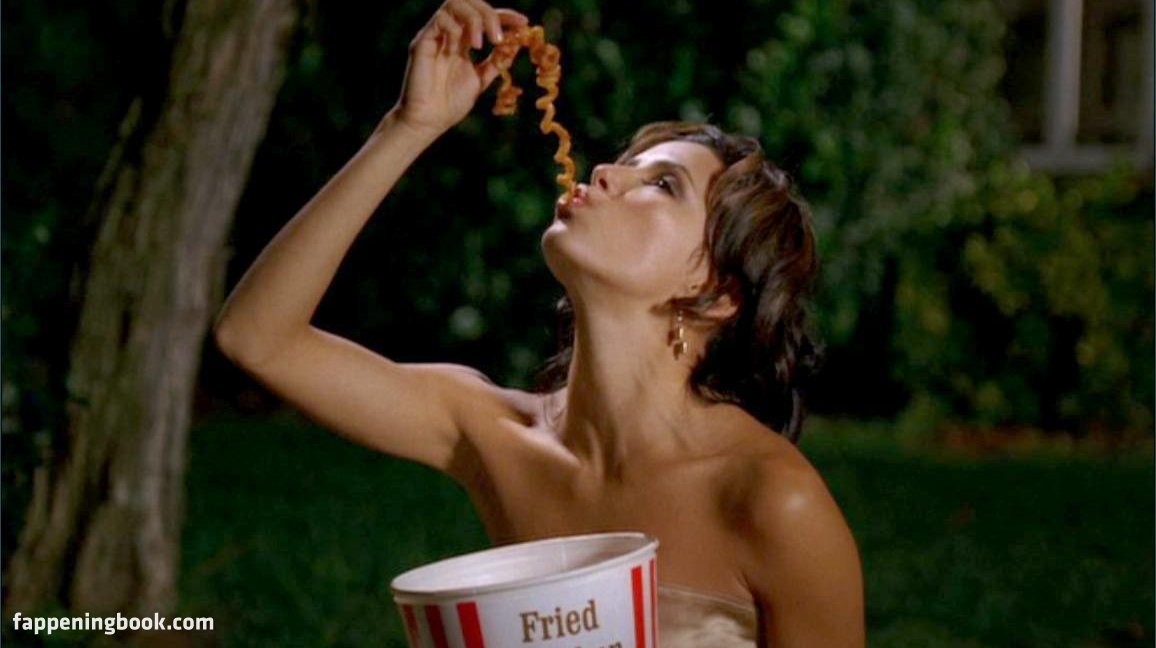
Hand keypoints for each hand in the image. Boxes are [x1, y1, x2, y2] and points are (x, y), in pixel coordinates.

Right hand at [393, 0, 528, 137]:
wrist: (429, 121)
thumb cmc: (450, 103)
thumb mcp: (481, 80)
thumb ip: (495, 62)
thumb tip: (515, 45)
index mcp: (463, 40)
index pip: (485, 15)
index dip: (505, 15)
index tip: (523, 23)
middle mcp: (449, 33)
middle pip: (470, 2)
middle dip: (489, 15)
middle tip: (498, 38)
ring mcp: (435, 35)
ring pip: (454, 3)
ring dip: (473, 20)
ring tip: (479, 45)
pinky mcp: (422, 41)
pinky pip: (440, 20)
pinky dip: (454, 30)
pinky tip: (456, 50)